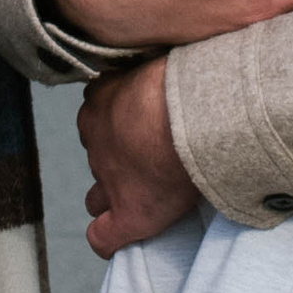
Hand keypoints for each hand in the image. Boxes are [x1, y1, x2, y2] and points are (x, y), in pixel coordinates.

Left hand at [78, 58, 201, 254]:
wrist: (196, 115)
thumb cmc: (192, 80)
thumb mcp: (169, 59)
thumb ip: (165, 67)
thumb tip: (196, 55)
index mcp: (105, 102)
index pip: (99, 119)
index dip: (119, 129)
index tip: (143, 130)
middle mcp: (99, 141)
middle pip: (98, 158)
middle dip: (117, 162)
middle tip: (151, 160)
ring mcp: (111, 179)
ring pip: (97, 196)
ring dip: (113, 197)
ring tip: (144, 196)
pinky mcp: (130, 212)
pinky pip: (104, 236)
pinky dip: (109, 238)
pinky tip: (119, 236)